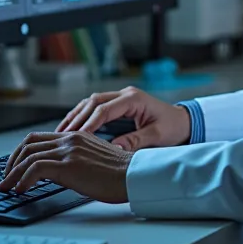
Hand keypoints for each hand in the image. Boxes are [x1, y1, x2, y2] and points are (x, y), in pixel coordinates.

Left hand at [0, 131, 132, 202]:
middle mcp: (69, 139)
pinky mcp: (69, 165)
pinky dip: (23, 180)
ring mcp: (68, 151)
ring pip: (28, 156)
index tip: (14, 167)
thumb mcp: (92, 159)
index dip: (21, 152)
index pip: (37, 138)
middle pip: (28, 144)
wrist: (133, 176)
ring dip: (13, 174)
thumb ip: (74, 159)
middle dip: (11, 162)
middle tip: (5, 178)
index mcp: (75, 136)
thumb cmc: (118, 174)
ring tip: (7, 188)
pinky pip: (36, 169)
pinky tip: (21, 191)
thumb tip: (55, 172)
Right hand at [55, 86, 191, 150]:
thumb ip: (136, 141)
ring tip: (60, 133)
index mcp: (134, 99)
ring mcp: (120, 98)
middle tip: (62, 135)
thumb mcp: (157, 136)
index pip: (104, 109)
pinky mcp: (117, 106)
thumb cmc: (173, 128)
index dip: (89, 123)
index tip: (77, 137)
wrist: (183, 122)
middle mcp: (124, 95)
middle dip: (76, 118)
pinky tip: (71, 129)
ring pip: (90, 103)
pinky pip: (94, 108)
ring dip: (75, 117)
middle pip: (93, 102)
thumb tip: (114, 148)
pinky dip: (82, 118)